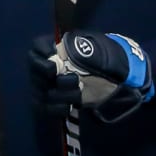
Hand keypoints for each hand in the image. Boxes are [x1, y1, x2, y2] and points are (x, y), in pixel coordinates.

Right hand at [27, 31, 153, 122]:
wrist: (119, 79)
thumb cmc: (108, 60)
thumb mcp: (99, 52)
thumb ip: (81, 51)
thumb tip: (63, 51)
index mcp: (58, 45)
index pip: (36, 48)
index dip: (41, 59)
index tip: (54, 67)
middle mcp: (48, 64)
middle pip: (35, 73)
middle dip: (53, 80)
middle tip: (74, 81)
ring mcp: (49, 83)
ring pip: (41, 92)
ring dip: (59, 95)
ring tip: (78, 93)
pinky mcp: (54, 100)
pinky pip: (44, 107)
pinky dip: (55, 109)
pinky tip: (68, 108)